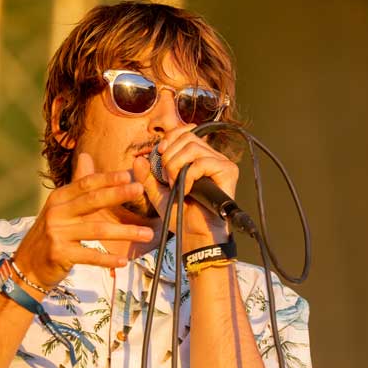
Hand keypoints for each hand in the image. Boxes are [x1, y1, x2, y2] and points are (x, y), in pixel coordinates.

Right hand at [15, 152, 156, 288]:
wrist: (27, 266)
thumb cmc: (49, 235)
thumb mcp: (59, 208)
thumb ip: (76, 185)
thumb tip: (86, 155)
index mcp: (58, 198)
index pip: (86, 183)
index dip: (107, 178)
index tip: (129, 175)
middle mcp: (56, 213)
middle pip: (92, 201)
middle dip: (118, 194)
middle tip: (140, 189)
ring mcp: (57, 234)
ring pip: (97, 230)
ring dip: (125, 232)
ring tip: (147, 234)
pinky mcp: (60, 254)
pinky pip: (90, 255)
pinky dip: (108, 259)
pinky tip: (124, 261)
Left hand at [132, 123, 236, 248]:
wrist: (193, 236)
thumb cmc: (180, 217)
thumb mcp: (158, 194)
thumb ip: (148, 177)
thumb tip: (138, 158)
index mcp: (198, 158)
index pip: (185, 132)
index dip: (169, 137)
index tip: (158, 152)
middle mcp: (212, 157)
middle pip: (187, 137)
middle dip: (169, 156)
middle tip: (166, 178)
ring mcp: (222, 163)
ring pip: (193, 147)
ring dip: (176, 166)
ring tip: (175, 185)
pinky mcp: (228, 171)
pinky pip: (202, 163)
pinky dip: (188, 177)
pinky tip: (185, 191)